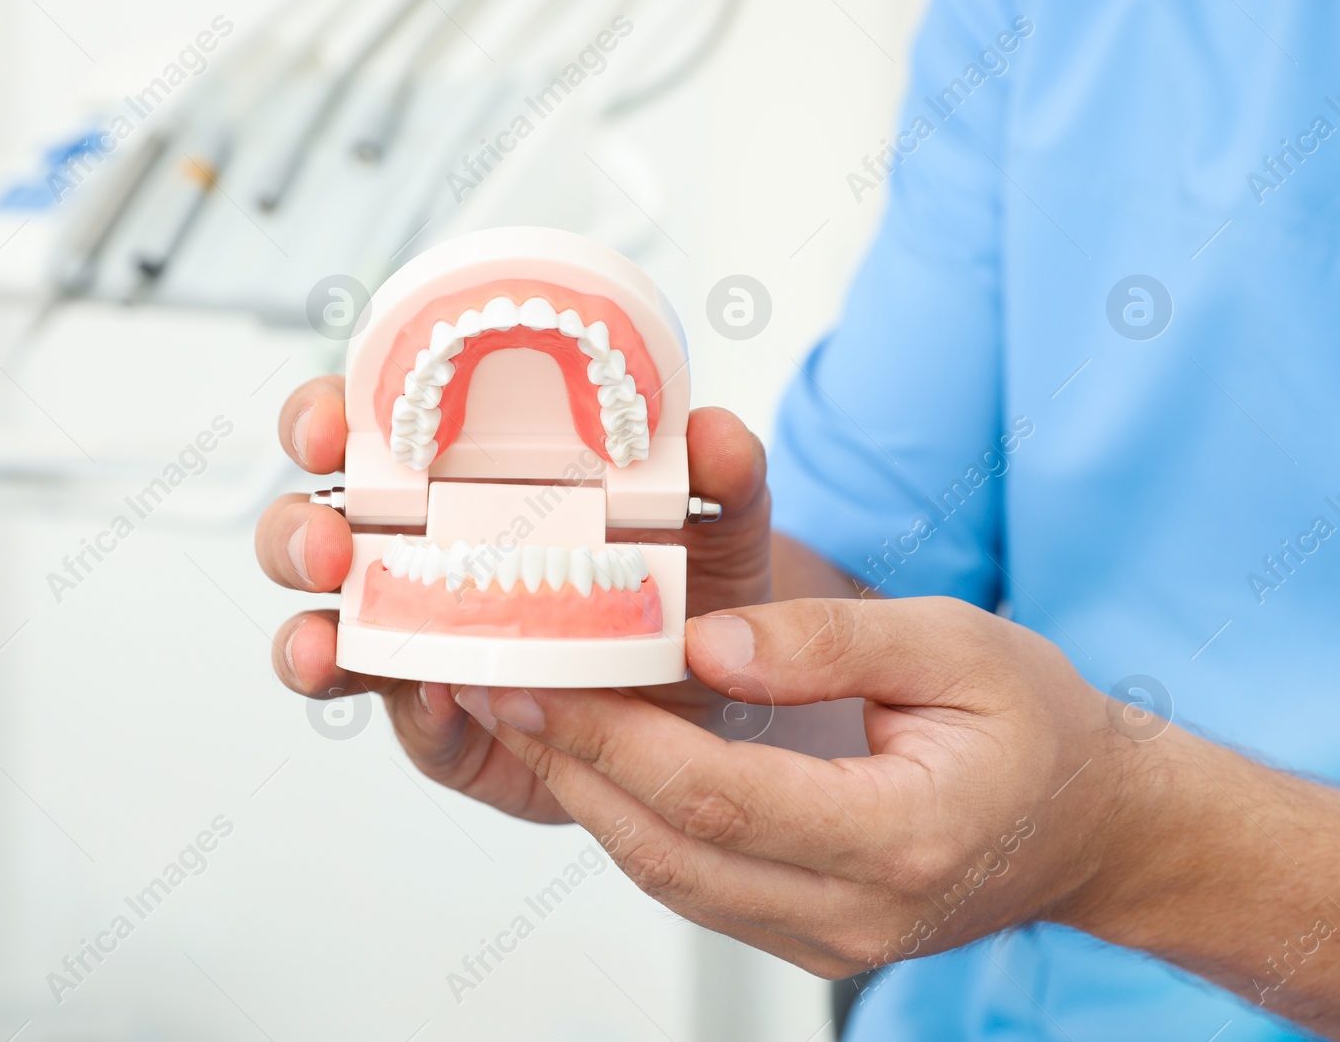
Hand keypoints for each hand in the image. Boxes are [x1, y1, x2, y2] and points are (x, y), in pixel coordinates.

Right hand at [254, 374, 774, 822]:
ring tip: (328, 648)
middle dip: (297, 533)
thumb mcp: (719, 524)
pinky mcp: (444, 723)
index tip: (332, 428)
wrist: (715, 701)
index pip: (369, 430)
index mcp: (465, 476)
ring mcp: (420, 641)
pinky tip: (435, 702)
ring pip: (323, 630)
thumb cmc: (690, 586)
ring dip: (306, 638)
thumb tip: (712, 434)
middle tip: (328, 545)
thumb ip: (724, 475)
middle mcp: (421, 551)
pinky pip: (404, 719)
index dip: (328, 419)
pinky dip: (410, 713)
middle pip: (317, 528)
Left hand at [452, 596, 1131, 974]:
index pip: (717, 798)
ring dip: (585, 795)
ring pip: (668, 878)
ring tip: (521, 715)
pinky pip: (694, 885)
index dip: (612, 739)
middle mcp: (856, 912)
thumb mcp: (955, 644)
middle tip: (492, 687)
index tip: (533, 678)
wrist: (1092, 824)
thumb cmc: (1037, 725)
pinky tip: (591, 758)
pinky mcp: (806, 936)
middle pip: (670, 850)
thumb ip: (829, 644)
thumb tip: (704, 645)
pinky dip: (631, 821)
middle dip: (569, 765)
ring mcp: (828, 940)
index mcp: (902, 836)